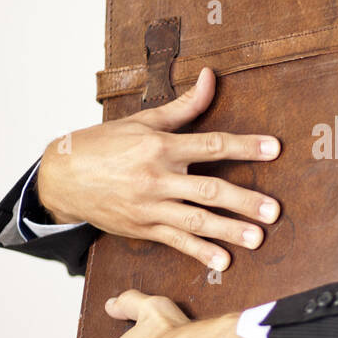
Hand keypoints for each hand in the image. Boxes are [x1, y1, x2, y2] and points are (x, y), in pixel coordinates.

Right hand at [36, 66, 281, 270]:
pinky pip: (176, 241)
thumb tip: (209, 76)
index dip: (245, 146)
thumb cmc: (103, 145)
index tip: (274, 149)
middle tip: (273, 211)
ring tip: (257, 239)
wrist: (62, 177)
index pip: (212, 144)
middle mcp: (157, 177)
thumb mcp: (143, 120)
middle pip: (209, 189)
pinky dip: (200, 252)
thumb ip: (183, 105)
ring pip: (196, 220)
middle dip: (244, 201)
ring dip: (229, 231)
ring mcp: (150, 206)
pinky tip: (223, 261)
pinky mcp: (143, 228)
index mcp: (160, 146)